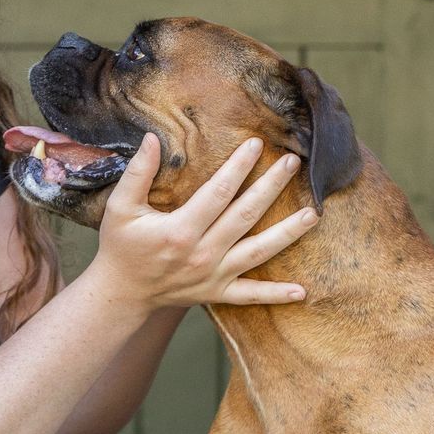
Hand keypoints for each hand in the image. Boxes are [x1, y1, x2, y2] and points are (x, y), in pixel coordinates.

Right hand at [89, 135, 315, 311]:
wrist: (122, 293)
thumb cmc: (121, 247)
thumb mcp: (120, 207)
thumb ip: (138, 173)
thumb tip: (153, 138)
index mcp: (180, 230)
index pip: (219, 192)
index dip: (240, 166)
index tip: (258, 145)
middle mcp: (202, 254)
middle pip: (246, 216)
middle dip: (271, 188)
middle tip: (293, 164)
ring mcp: (213, 276)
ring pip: (259, 252)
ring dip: (288, 234)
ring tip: (313, 215)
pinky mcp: (218, 293)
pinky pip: (251, 295)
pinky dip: (276, 295)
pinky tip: (302, 291)